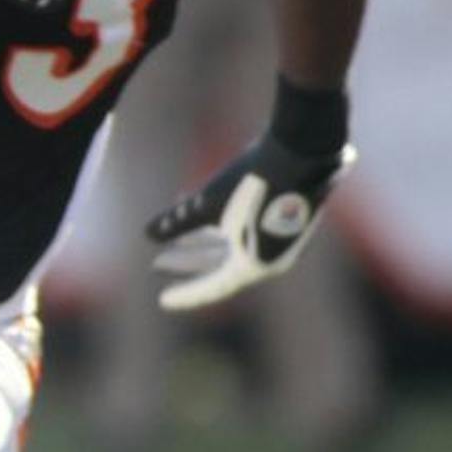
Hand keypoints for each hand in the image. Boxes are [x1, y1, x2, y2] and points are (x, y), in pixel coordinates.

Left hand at [146, 135, 356, 309]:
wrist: (302, 151)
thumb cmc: (254, 182)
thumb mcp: (208, 203)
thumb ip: (178, 221)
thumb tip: (148, 234)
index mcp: (256, 264)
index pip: (214, 287)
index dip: (186, 294)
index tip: (163, 300)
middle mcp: (270, 255)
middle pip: (219, 267)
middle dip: (186, 265)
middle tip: (155, 266)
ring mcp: (277, 235)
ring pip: (229, 244)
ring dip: (198, 242)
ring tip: (168, 237)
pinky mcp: (280, 213)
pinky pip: (239, 226)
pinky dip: (213, 223)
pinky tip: (191, 207)